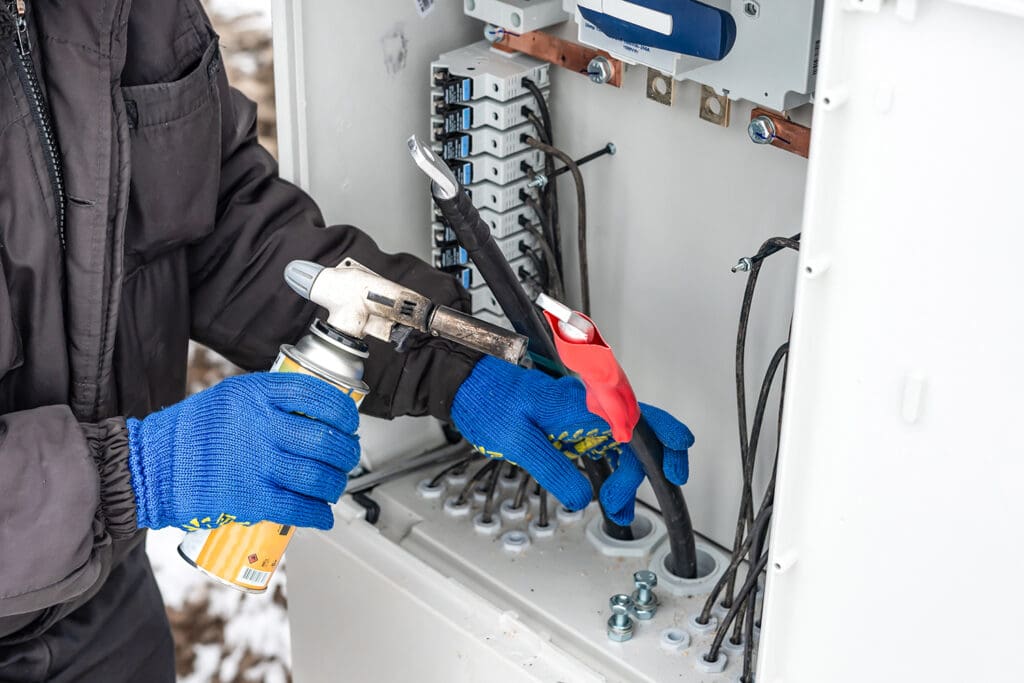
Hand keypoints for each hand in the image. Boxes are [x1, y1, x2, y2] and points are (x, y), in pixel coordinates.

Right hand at [126, 373, 359, 530]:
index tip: (349, 423)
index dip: (344, 413)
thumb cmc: (189, 434)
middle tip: (347, 458)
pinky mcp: (248, 497)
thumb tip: (313, 415)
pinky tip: (323, 515)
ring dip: (336, 485)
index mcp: (257, 394)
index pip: (317, 396)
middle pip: (326, 440)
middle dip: (346, 453)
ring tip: (334, 486)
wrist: (149, 466)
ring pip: (318, 476)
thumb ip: (268, 402)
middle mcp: (260, 425)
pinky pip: (297, 507)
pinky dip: (318, 514)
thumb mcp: (230, 397)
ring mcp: (255, 462)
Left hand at [451, 356, 692, 521]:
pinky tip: (604, 492)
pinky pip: (603, 444)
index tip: (675, 471)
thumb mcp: (518, 441)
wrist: (467, 384)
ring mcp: (582, 413)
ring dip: (626, 477)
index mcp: (582, 404)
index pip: (638, 420)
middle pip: (637, 435)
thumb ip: (553, 469)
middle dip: (640, 474)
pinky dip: (610, 470)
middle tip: (619, 506)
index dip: (665, 444)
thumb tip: (583, 498)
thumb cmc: (487, 401)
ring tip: (615, 508)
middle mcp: (588, 405)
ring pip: (622, 443)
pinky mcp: (572, 422)